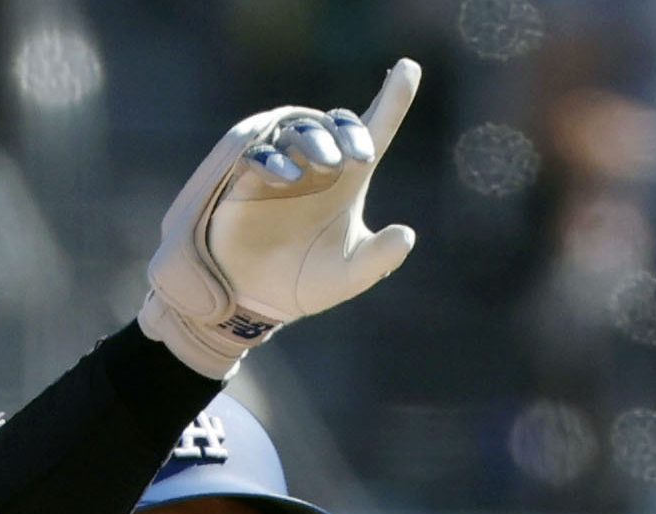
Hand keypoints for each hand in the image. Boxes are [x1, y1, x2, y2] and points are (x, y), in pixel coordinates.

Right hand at [140, 59, 421, 378]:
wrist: (255, 302)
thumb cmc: (306, 283)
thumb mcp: (350, 276)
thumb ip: (379, 258)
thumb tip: (406, 236)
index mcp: (348, 181)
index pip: (374, 130)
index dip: (393, 98)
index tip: (409, 68)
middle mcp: (317, 167)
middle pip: (336, 124)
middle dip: (349, 130)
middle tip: (359, 157)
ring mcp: (281, 170)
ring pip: (298, 130)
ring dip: (316, 140)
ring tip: (329, 165)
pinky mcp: (246, 182)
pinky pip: (258, 154)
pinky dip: (274, 159)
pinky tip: (289, 177)